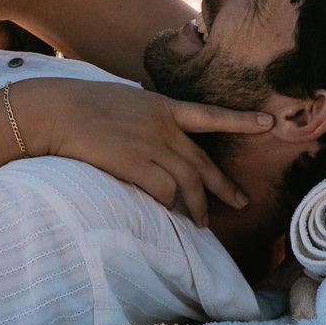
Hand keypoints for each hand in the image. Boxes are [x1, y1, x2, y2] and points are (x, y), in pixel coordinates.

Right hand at [11, 77, 276, 224]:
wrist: (56, 110)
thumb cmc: (84, 105)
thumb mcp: (127, 101)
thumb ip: (150, 116)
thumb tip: (162, 132)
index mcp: (163, 106)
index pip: (211, 115)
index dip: (242, 120)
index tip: (269, 123)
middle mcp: (163, 126)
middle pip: (203, 163)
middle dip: (224, 187)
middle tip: (242, 203)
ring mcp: (150, 145)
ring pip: (188, 183)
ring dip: (198, 207)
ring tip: (202, 223)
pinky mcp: (135, 164)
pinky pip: (164, 192)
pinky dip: (171, 206)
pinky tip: (172, 216)